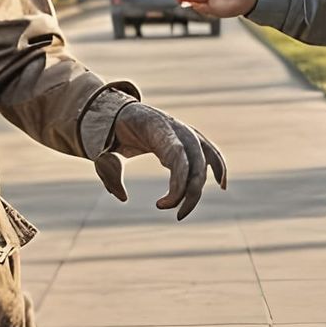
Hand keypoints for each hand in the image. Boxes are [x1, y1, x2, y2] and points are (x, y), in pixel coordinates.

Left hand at [92, 101, 226, 219]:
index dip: (178, 182)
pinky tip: (221, 185)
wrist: (123, 113)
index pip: (179, 155)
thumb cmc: (115, 134)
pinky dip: (218, 167)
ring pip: (205, 160)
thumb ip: (108, 171)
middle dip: (189, 193)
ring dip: (199, 188)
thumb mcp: (104, 150)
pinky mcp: (191, 139)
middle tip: (170, 213)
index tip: (161, 206)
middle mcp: (178, 129)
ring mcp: (188, 132)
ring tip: (183, 211)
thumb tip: (122, 196)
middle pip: (196, 162)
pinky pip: (210, 153)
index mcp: (158, 127)